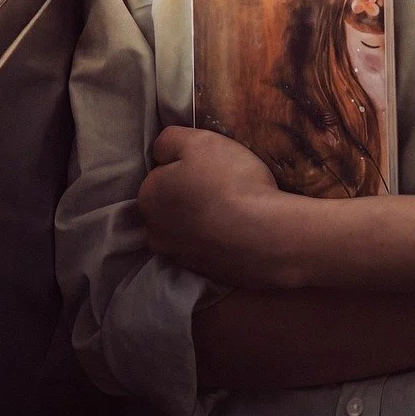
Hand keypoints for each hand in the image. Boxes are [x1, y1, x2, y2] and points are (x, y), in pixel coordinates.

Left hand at [137, 126, 289, 286]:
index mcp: (148, 197)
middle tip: (221, 185)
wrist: (266, 236)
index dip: (185, 164)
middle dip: (188, 195)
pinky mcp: (203, 275)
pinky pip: (206, 249)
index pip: (161, 172)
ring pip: (187, 229)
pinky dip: (217, 240)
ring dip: (201, 220)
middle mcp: (155, 232)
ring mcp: (178, 258)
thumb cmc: (229, 181)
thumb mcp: (198, 140)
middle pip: (170, 204)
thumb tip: (160, 154)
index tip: (209, 165)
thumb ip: (169, 140)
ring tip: (231, 210)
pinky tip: (237, 231)